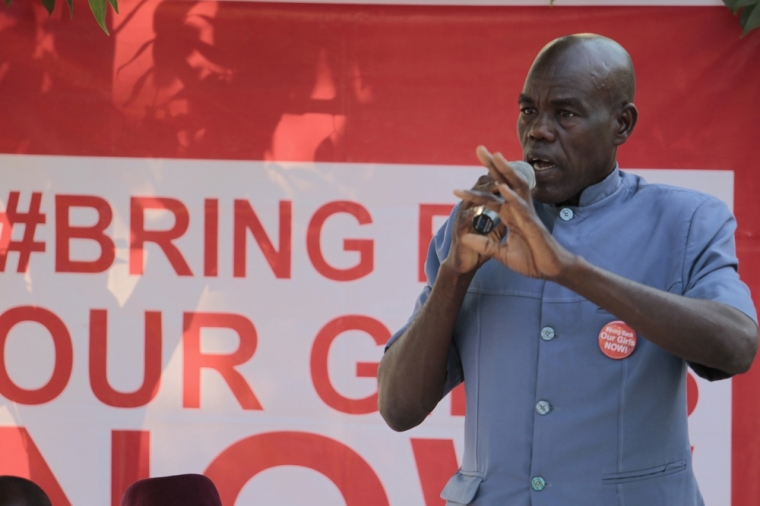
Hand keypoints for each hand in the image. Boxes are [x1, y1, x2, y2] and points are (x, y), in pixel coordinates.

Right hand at [442, 173, 505, 274]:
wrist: (462, 268)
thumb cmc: (477, 250)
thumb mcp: (494, 234)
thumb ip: (502, 221)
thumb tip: (513, 212)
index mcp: (480, 208)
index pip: (490, 186)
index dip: (499, 175)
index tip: (513, 165)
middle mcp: (470, 209)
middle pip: (480, 185)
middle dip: (489, 170)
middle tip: (498, 157)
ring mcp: (463, 218)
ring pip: (473, 197)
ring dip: (483, 189)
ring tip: (496, 182)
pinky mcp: (459, 231)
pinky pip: (466, 217)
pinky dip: (474, 211)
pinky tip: (482, 206)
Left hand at [453, 146, 576, 279]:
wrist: (551, 270)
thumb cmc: (531, 260)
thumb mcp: (502, 254)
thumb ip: (485, 245)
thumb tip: (464, 238)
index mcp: (510, 216)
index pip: (490, 199)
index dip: (473, 193)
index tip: (454, 189)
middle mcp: (518, 210)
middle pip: (504, 182)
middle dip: (492, 165)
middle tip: (479, 148)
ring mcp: (527, 214)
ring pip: (516, 187)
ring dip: (506, 171)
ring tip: (495, 156)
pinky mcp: (533, 224)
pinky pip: (522, 207)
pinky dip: (512, 196)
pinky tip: (502, 187)